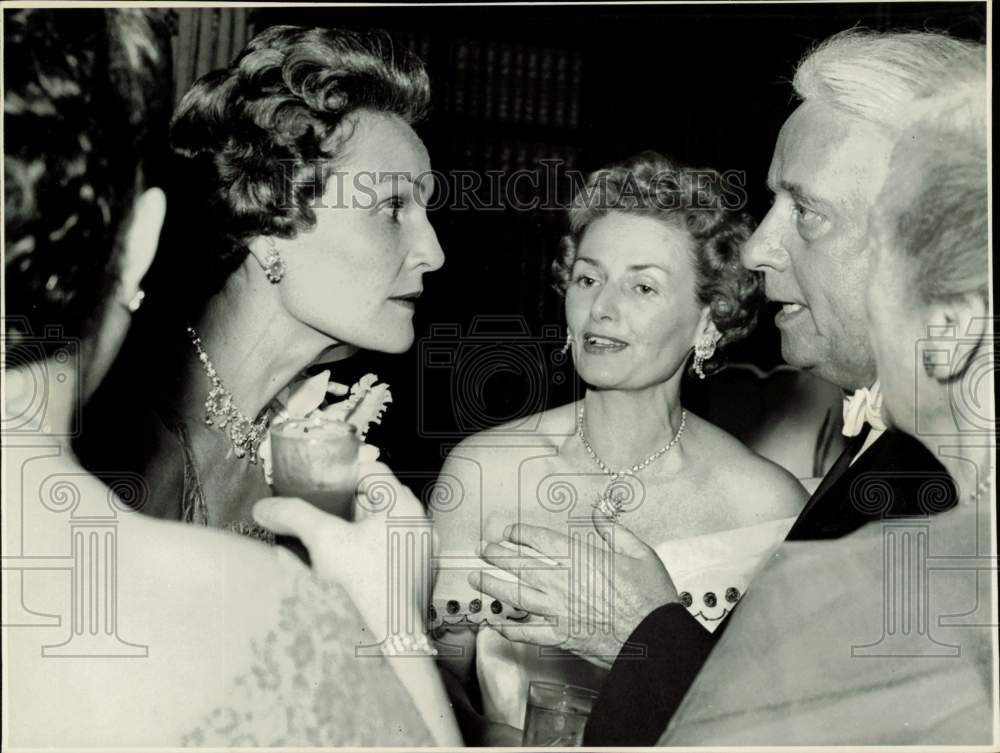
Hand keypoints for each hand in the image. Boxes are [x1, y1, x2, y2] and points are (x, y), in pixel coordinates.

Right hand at [252, 461, 431, 643]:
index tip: (313, 480)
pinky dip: (358, 555)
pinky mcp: (410, 580)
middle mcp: (418, 527)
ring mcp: (417, 555)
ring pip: (375, 530)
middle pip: (372, 501)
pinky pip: (382, 555)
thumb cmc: (366, 591)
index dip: (339, 473)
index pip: (371, 470)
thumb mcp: (323, 541)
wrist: (388, 645)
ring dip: (345, 531)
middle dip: (336, 506)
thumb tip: (265, 506)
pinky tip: (334, 566)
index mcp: (405, 507)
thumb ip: (292, 515)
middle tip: (308, 510)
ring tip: (315, 539)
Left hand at [469, 505, 677, 667]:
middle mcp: (562, 582)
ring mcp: (558, 610)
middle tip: (483, 549)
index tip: (508, 531)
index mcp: (579, 557)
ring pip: (516, 595)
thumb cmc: (650, 595)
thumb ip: (613, 529)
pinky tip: (496, 624)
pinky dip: (509, 629)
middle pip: (520, 564)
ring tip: (477, 577)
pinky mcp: (560, 636)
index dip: (520, 533)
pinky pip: (527, 633)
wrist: (655, 638)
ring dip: (494, 585)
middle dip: (498, 554)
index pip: (539, 540)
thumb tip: (599, 508)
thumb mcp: (639, 552)